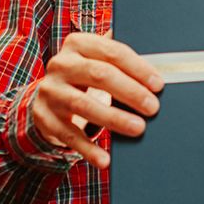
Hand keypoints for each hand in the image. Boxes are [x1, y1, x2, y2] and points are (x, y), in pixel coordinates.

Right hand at [23, 30, 163, 168]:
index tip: (158, 85)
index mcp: (78, 43)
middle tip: (153, 107)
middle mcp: (60, 64)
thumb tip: (159, 66)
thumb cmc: (84, 77)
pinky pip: (69, 135)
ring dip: (114, 118)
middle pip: (99, 75)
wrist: (48, 98)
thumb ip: (120, 58)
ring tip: (138, 128)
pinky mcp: (44, 117)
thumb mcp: (97, 60)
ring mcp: (50, 91)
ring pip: (84, 105)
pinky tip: (105, 159)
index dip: (138, 68)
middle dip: (130, 91)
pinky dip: (88, 149)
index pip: (112, 51)